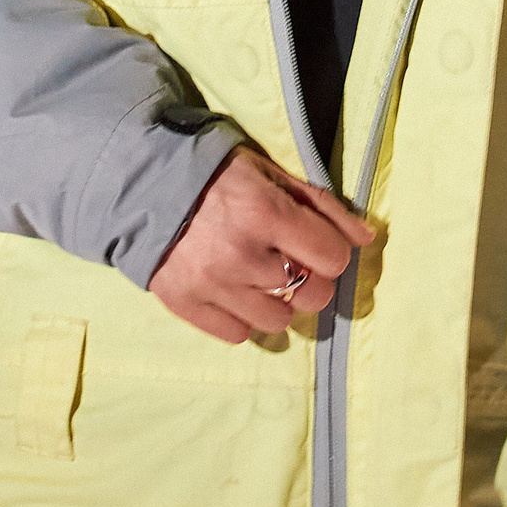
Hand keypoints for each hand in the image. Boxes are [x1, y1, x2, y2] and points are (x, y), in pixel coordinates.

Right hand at [149, 148, 376, 344]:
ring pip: (278, 320)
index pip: (332, 259)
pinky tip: (232, 289)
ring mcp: (211, 284)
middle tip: (289, 260)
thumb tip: (367, 238)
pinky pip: (238, 333)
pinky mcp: (185, 304)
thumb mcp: (270, 173)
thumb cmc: (214, 172)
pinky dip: (242, 316)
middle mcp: (240, 254)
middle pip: (312, 296)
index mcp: (264, 212)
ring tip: (257, 274)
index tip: (314, 242)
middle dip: (310, 279)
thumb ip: (321, 205)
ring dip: (276, 300)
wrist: (139, 181)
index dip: (329, 251)